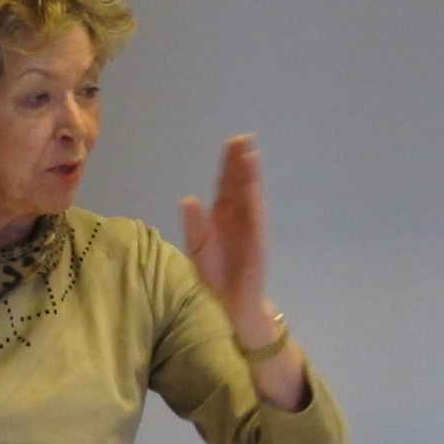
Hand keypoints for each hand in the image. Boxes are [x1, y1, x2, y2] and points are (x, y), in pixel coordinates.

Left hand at [179, 135, 273, 335]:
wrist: (233, 305)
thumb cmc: (217, 277)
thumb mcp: (199, 249)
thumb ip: (194, 224)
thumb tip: (187, 198)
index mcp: (223, 218)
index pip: (226, 186)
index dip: (228, 165)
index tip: (232, 143)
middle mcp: (238, 219)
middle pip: (239, 185)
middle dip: (241, 163)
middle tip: (244, 137)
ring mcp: (250, 230)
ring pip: (250, 198)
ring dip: (251, 177)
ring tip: (251, 155)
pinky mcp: (256, 245)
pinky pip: (255, 221)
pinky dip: (254, 204)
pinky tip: (253, 188)